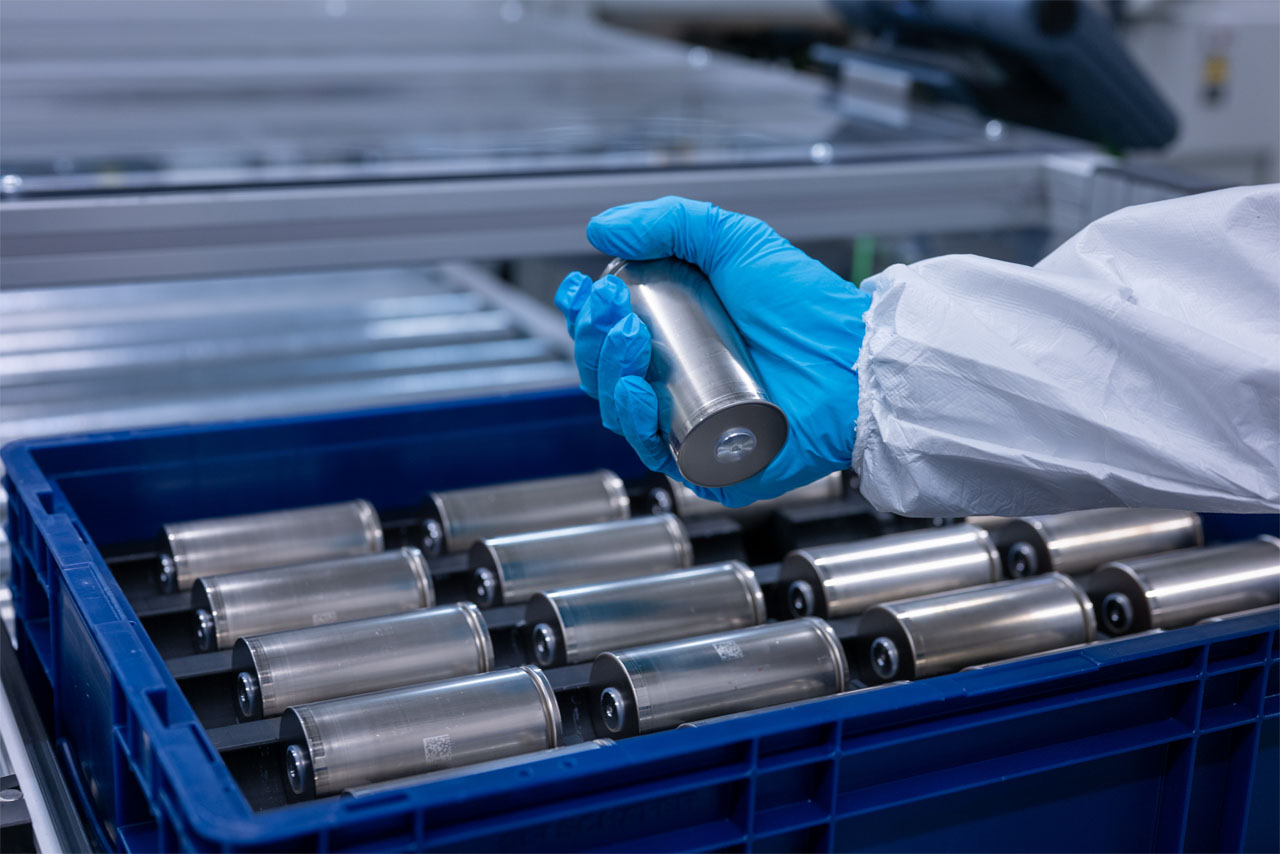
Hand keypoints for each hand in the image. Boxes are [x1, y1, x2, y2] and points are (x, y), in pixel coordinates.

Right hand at [557, 196, 869, 505]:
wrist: (850, 358)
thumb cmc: (804, 307)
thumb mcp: (734, 241)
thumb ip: (669, 222)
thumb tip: (602, 227)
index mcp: (674, 337)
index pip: (609, 334)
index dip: (586, 316)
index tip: (582, 291)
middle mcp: (675, 384)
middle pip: (604, 374)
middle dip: (594, 340)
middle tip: (611, 310)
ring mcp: (689, 427)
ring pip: (620, 413)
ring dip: (608, 374)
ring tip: (629, 341)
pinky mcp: (708, 465)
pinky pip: (656, 451)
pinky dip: (635, 422)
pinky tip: (639, 392)